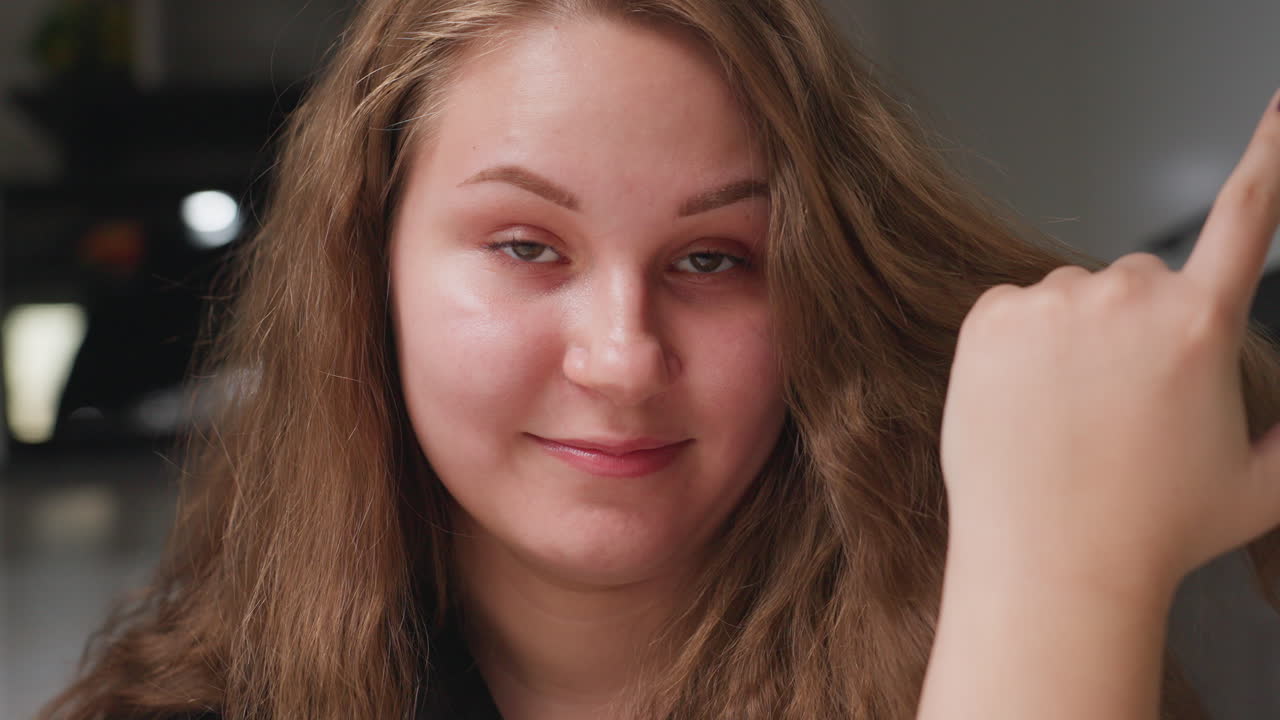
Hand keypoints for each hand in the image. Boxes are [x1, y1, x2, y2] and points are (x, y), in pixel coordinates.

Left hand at [940, 90, 1279, 593]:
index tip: (1279, 106)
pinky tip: (1025, 402)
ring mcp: (1049, 304)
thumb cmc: (1155, 530)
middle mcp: (1125, 298)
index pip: (1248, 215)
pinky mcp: (988, 316)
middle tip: (1121, 405)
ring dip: (1075, 336)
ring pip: (1074, 298)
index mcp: (1200, 325)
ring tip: (1068, 416)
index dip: (1268, 151)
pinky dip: (1020, 345)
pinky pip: (1017, 310)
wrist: (1047, 564)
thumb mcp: (1258, 483)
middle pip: (1142, 281)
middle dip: (1140, 325)